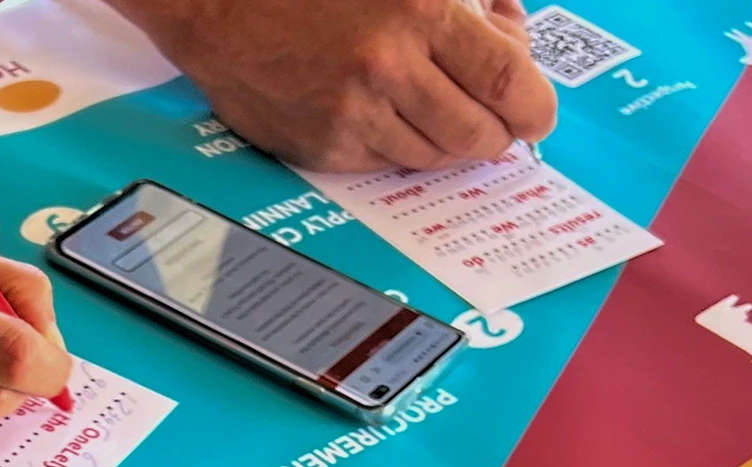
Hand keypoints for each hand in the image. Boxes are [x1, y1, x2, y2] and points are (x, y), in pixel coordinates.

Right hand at [118, 0, 555, 171]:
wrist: (217, 2)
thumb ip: (475, 3)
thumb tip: (515, 41)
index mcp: (421, 9)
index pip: (510, 83)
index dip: (533, 107)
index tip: (533, 112)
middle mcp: (389, 67)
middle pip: (481, 135)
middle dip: (494, 131)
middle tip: (487, 116)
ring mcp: (353, 113)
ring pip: (436, 156)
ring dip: (444, 138)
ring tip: (423, 102)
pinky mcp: (323, 146)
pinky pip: (387, 165)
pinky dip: (396, 144)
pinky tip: (379, 110)